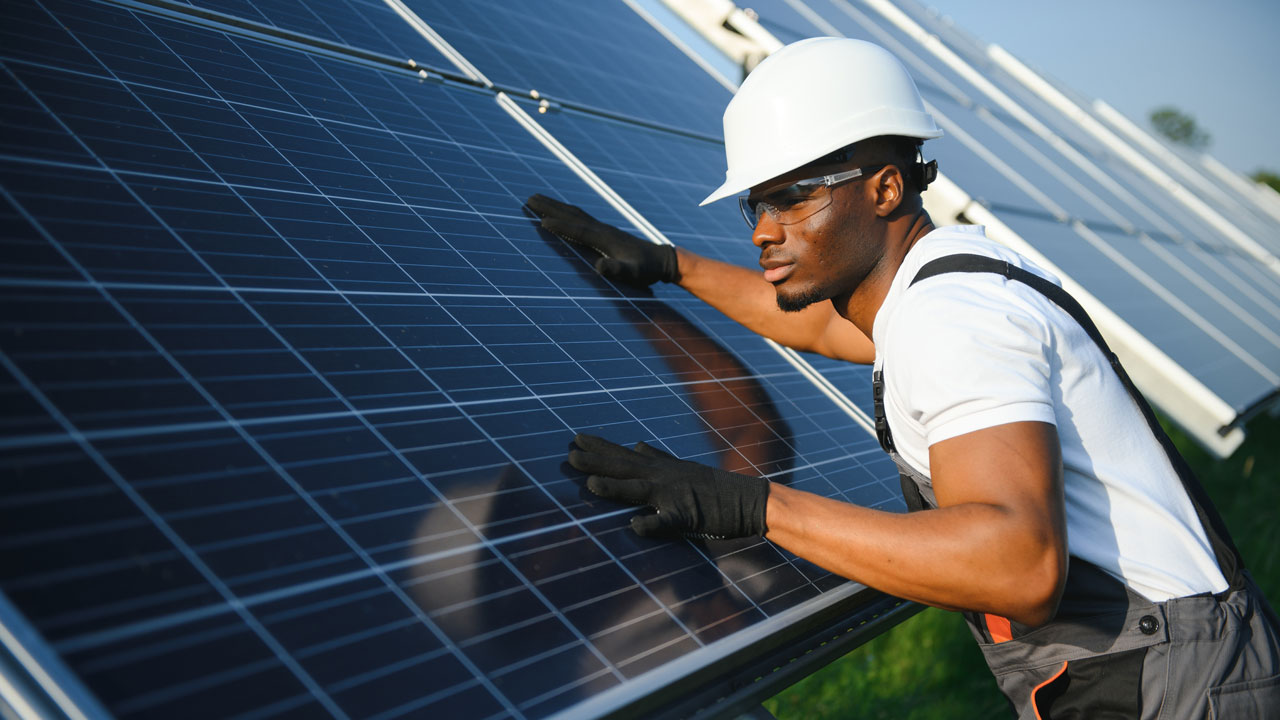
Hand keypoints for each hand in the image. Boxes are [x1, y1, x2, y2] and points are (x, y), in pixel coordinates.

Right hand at [526, 194, 678, 285]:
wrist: (662, 260)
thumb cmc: (647, 270)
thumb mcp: (633, 273)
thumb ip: (618, 270)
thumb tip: (600, 266)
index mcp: (605, 239)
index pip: (578, 230)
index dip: (560, 226)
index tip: (540, 220)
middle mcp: (602, 229)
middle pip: (572, 215)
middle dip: (550, 207)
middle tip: (529, 198)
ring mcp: (604, 229)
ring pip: (575, 214)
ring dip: (556, 206)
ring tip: (538, 200)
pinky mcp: (605, 232)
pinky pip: (581, 219)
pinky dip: (567, 213)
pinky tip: (563, 214)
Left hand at [568, 433, 768, 537]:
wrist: (750, 500)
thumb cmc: (713, 487)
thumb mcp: (682, 467)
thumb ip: (657, 457)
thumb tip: (637, 444)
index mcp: (661, 468)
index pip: (624, 455)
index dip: (600, 447)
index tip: (575, 439)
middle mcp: (664, 477)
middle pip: (625, 468)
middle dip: (596, 462)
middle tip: (569, 455)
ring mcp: (676, 495)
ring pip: (640, 490)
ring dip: (615, 487)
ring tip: (590, 485)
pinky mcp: (689, 516)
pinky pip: (667, 521)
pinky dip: (651, 523)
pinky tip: (635, 525)